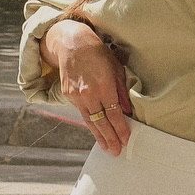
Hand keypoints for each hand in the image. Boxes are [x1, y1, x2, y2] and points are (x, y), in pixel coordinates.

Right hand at [41, 19, 132, 154]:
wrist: (72, 43)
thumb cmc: (97, 53)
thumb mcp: (116, 68)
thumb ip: (121, 91)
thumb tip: (126, 110)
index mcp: (103, 86)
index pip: (114, 114)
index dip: (120, 128)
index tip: (126, 139)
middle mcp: (88, 94)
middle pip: (101, 122)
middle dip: (110, 138)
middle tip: (116, 151)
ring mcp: (76, 96)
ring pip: (89, 121)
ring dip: (99, 135)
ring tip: (106, 147)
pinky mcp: (68, 95)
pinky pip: (82, 113)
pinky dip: (90, 122)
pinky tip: (96, 130)